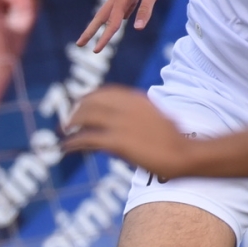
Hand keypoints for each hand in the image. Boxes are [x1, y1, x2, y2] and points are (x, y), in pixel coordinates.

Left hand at [62, 85, 192, 175]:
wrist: (184, 154)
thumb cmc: (174, 139)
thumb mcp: (155, 117)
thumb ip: (137, 112)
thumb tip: (121, 118)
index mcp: (136, 98)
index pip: (105, 92)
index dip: (88, 97)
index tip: (77, 102)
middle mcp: (125, 107)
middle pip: (90, 103)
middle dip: (76, 110)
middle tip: (67, 120)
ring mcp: (120, 123)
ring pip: (85, 118)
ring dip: (70, 125)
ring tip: (63, 132)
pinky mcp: (116, 141)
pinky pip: (87, 139)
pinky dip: (73, 143)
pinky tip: (65, 148)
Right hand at [77, 0, 170, 53]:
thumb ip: (145, 9)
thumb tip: (137, 28)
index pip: (111, 24)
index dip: (104, 39)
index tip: (95, 51)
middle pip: (100, 18)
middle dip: (90, 32)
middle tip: (79, 44)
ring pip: (107, 13)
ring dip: (99, 25)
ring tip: (93, 34)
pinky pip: (119, 8)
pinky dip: (114, 16)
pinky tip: (120, 19)